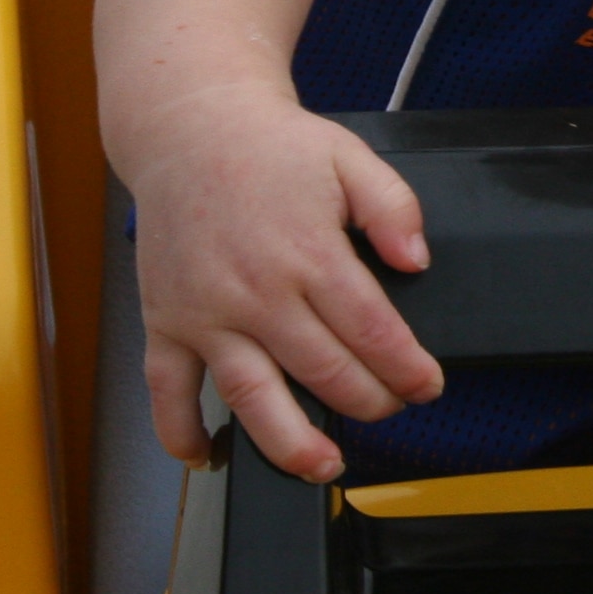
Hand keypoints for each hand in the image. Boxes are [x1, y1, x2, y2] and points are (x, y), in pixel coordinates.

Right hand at [130, 95, 441, 481]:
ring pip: (251, 396)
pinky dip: (180, 432)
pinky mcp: (165, 323)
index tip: (427, 386)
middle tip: (389, 409)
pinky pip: (167, 391)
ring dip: (289, 442)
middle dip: (369, 402)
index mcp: (309, 253)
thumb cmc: (270, 147)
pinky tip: (209, 456)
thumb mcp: (351, 158)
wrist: (188, 129)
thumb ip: (394, 210)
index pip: (372, 331)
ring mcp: (205, 314)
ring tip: (322, 465)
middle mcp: (256, 292)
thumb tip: (416, 260)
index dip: (408, 369)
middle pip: (323, 371)